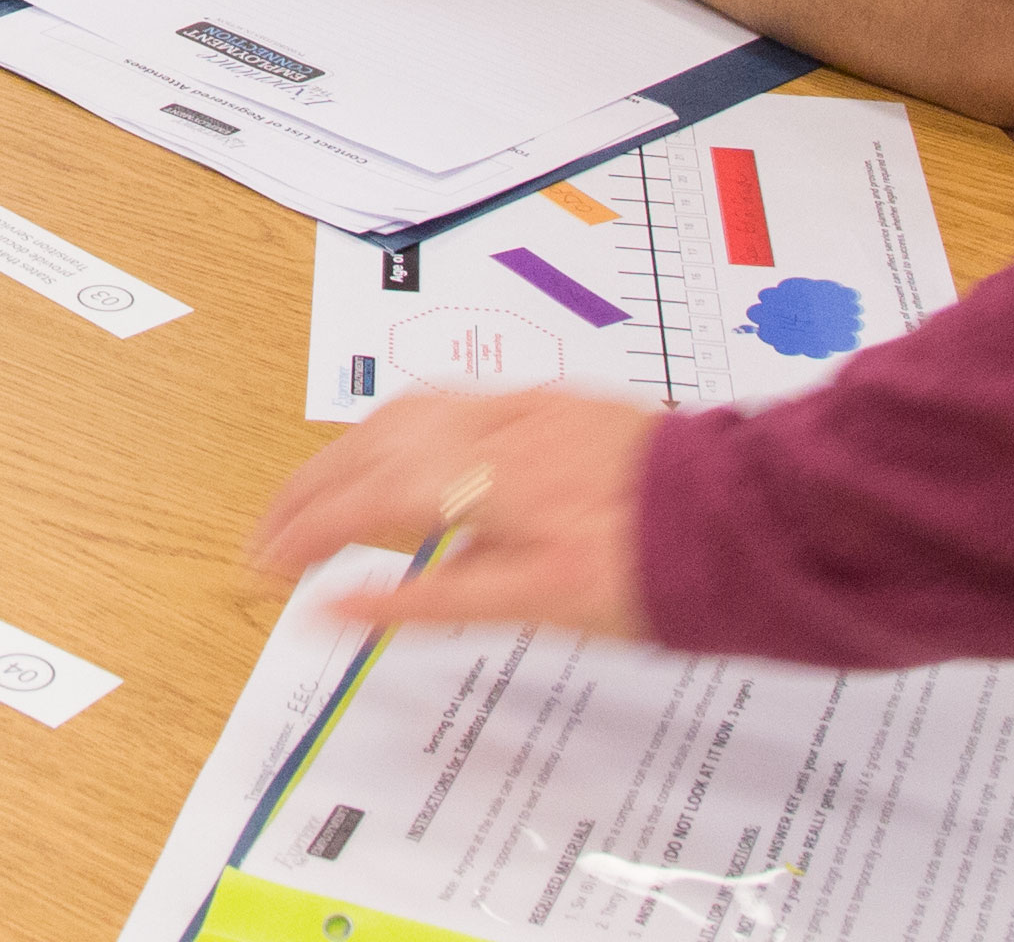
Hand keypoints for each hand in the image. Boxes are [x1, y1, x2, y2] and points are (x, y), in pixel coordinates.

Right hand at [248, 390, 657, 641]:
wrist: (749, 512)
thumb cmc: (651, 570)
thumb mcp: (535, 604)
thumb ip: (428, 599)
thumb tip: (342, 609)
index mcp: (481, 477)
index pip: (364, 501)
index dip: (306, 534)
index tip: (264, 568)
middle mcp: (491, 428)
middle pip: (371, 448)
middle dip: (307, 491)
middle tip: (267, 538)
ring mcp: (520, 408)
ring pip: (404, 415)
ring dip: (346, 455)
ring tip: (316, 497)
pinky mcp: (549, 403)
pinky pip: (444, 403)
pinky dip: (396, 431)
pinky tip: (400, 453)